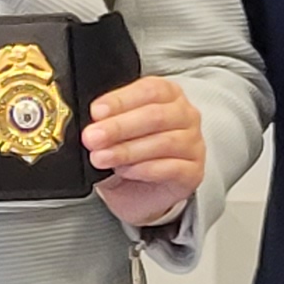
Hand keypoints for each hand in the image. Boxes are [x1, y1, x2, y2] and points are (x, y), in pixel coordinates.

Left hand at [84, 76, 204, 230]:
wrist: (138, 194)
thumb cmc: (129, 155)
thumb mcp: (113, 133)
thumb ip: (105, 123)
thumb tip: (89, 124)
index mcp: (167, 95)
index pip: (149, 90)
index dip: (121, 100)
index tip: (96, 112)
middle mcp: (185, 116)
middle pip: (155, 116)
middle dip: (119, 127)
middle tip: (93, 138)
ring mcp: (193, 144)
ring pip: (164, 142)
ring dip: (127, 150)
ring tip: (102, 158)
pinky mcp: (193, 172)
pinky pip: (172, 168)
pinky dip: (144, 169)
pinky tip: (125, 171)